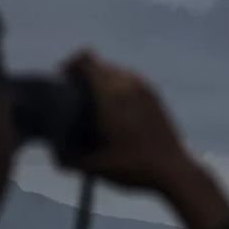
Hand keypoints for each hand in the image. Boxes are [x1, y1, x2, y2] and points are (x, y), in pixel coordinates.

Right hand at [62, 50, 228, 228]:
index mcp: (111, 95)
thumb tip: (54, 154)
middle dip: (83, 75)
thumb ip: (69, 159)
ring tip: (94, 104)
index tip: (63, 81)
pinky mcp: (154, 95)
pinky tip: (115, 111)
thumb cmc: (133, 167)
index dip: (70, 64)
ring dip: (102, 81)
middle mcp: (128, 84)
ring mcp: (144, 88)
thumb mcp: (96, 167)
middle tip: (74, 97)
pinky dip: (118, 88)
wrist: (174, 169)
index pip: (86, 59)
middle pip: (99, 64)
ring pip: (115, 71)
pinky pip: (129, 80)